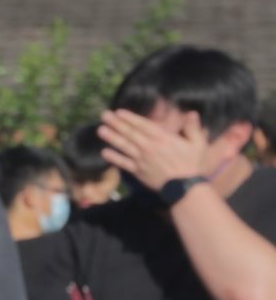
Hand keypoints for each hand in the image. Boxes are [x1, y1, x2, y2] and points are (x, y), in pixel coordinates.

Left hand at [99, 107, 215, 192]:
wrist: (185, 187)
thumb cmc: (193, 164)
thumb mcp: (198, 144)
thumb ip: (193, 128)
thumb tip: (191, 113)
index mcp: (163, 138)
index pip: (143, 125)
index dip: (130, 118)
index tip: (119, 112)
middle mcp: (149, 147)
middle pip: (130, 133)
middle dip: (116, 123)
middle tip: (104, 115)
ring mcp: (142, 160)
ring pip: (124, 146)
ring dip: (111, 137)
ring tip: (100, 130)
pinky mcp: (138, 172)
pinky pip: (123, 163)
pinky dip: (114, 158)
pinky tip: (104, 152)